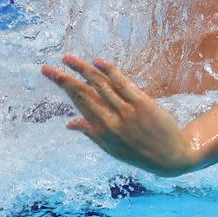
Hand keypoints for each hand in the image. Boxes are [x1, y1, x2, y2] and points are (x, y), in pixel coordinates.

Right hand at [42, 55, 194, 176]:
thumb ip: (91, 133)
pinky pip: (123, 84)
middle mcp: (109, 120)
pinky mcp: (142, 104)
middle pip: (84, 94)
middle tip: (48, 68)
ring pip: (100, 86)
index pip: (78, 102)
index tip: (50, 74)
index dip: (64, 87)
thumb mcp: (112, 148)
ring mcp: (126, 111)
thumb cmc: (139, 151)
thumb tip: (69, 124)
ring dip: (83, 70)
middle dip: (64, 79)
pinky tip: (98, 62)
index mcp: (100, 130)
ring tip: (68, 59)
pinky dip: (110, 72)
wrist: (169, 157)